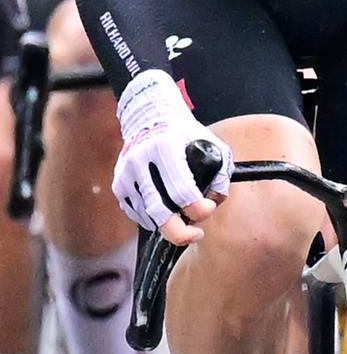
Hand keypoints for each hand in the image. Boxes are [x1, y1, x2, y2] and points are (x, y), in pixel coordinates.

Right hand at [113, 68, 231, 246]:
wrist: (150, 119)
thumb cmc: (185, 135)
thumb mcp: (212, 144)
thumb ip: (221, 172)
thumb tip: (216, 200)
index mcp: (165, 147)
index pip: (181, 190)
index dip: (199, 208)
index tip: (209, 208)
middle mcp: (140, 161)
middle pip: (158, 210)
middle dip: (179, 231)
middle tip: (196, 234)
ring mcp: (125, 174)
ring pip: (147, 216)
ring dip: (168, 224)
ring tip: (184, 216)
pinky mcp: (118, 185)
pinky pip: (136, 213)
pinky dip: (153, 219)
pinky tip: (167, 211)